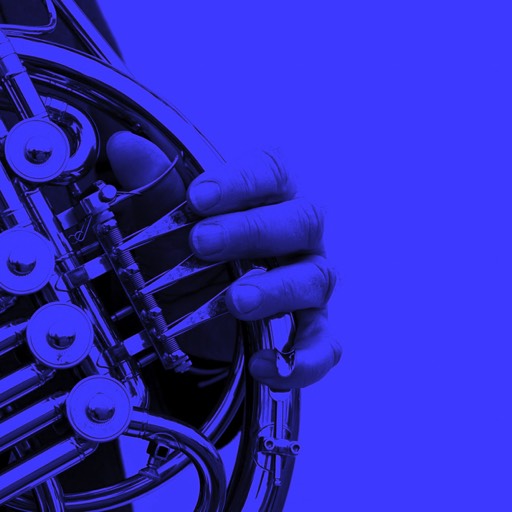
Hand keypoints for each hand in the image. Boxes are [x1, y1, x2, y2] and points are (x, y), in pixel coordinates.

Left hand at [107, 133, 340, 388]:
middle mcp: (301, 234)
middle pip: (303, 219)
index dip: (241, 182)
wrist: (215, 290)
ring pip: (315, 279)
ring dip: (276, 289)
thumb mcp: (177, 213)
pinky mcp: (312, 325)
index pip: (273, 172)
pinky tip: (263, 366)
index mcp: (274, 194)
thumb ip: (157, 181)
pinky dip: (301, 360)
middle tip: (203, 243)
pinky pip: (323, 344)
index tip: (199, 196)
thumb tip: (125, 148)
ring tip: (236, 299)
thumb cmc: (205, 242)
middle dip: (252, 231)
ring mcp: (310, 280)